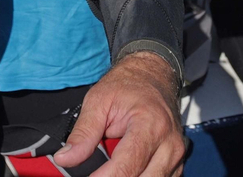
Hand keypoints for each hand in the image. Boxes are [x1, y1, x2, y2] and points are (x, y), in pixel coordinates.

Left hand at [55, 51, 183, 176]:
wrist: (152, 76)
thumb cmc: (128, 85)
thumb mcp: (98, 101)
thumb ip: (83, 133)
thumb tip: (66, 158)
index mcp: (150, 125)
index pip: (127, 165)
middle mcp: (169, 144)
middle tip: (96, 172)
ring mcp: (176, 155)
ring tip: (110, 166)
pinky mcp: (176, 163)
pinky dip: (140, 176)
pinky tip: (126, 168)